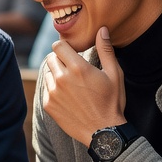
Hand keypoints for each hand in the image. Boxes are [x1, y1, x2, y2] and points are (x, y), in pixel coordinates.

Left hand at [43, 27, 126, 145]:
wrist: (103, 132)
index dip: (64, 47)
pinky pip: (46, 89)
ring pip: (47, 73)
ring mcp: (53, 92)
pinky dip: (54, 89)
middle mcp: (62, 78)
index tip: (72, 52)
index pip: (58, 45)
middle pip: (51, 58)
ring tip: (72, 83)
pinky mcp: (48, 105)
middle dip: (60, 59)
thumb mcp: (115, 74)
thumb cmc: (112, 102)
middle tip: (73, 68)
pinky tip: (68, 96)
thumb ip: (106, 50)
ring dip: (56, 74)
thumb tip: (101, 29)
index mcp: (78, 68)